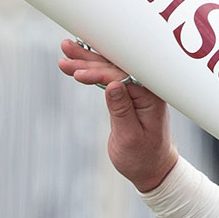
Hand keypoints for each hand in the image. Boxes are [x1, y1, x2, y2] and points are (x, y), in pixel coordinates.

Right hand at [57, 39, 177, 192]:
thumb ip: (122, 111)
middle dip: (89, 60)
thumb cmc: (144, 157)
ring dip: (88, 60)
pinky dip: (92, 71)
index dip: (99, 73)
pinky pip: (108, 77)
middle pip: (116, 66)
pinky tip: (77, 62)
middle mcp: (146, 89)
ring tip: (66, 49)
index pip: (123, 76)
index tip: (78, 74)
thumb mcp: (131, 137)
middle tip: (65, 50)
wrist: (152, 168)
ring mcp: (137, 90)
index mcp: (152, 97)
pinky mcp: (127, 93)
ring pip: (110, 69)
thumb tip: (113, 85)